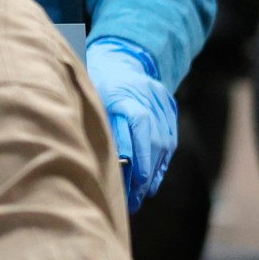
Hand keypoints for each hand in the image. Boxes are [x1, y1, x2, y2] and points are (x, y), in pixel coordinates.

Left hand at [84, 38, 176, 213]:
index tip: (130, 185)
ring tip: (142, 196)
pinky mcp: (170, 110)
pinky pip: (170, 141)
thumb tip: (102, 160)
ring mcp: (163, 104)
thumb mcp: (88, 99)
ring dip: (154, 174)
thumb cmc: (94, 82)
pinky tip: (152, 181)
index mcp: (126, 94)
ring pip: (164, 145)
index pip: (138, 128)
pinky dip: (161, 163)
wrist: (121, 57)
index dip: (137, 159)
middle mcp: (149, 98)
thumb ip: (97, 125)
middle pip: (153, 142)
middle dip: (144, 176)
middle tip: (133, 201)